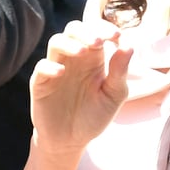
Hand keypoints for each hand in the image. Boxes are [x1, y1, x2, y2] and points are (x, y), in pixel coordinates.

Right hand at [30, 18, 131, 160]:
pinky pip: (41, 67)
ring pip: (56, 41)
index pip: (96, 31)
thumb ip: (120, 72)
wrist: (72, 141)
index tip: (117, 36)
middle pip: (74, 29)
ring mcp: (56, 68)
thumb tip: (128, 46)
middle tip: (98, 42)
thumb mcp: (114, 95)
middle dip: (86, 31)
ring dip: (70, 43)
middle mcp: (74, 58)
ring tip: (83, 53)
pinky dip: (50, 66)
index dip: (105, 28)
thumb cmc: (95, 115)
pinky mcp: (41, 84)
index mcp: (94, 57)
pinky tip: (61, 73)